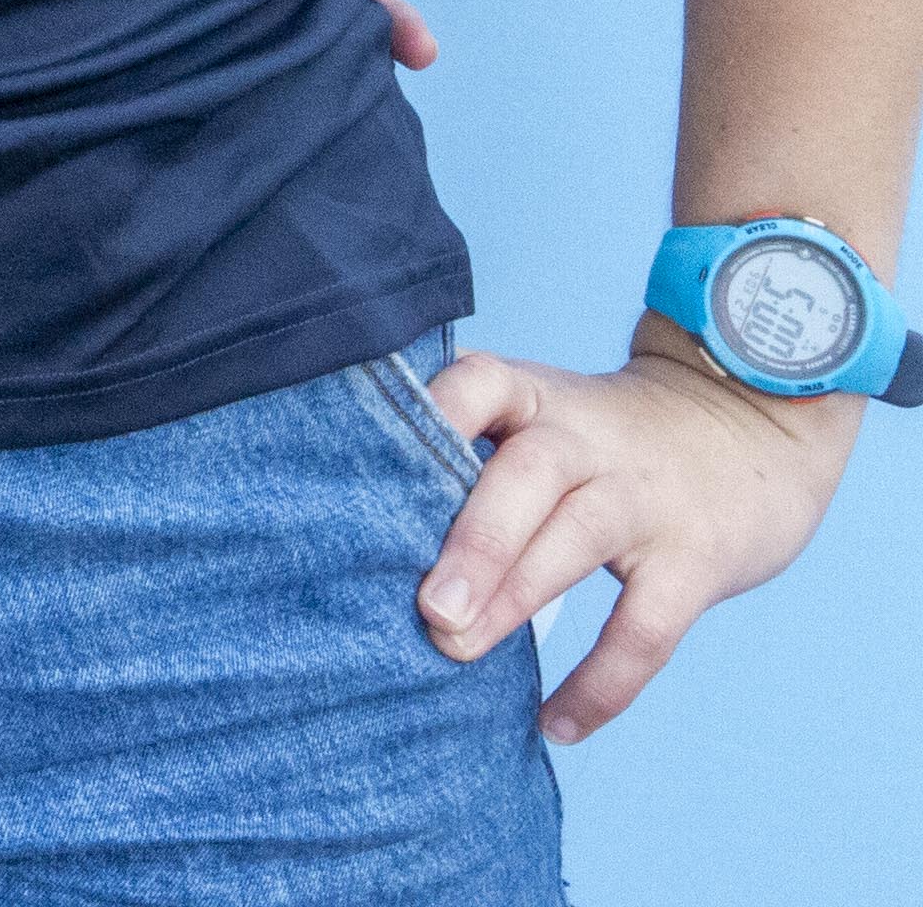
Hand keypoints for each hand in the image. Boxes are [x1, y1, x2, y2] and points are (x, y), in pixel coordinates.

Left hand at [414, 325, 864, 736]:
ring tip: (454, 647)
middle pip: (524, 476)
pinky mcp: (697, 558)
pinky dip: (603, 682)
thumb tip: (358, 506)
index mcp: (536, 397)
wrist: (751, 424)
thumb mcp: (544, 410)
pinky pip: (647, 626)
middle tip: (425, 605)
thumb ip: (469, 445)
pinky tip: (556, 724)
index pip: (478, 386)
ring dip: (514, 595)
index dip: (432, 416)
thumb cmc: (607, 435)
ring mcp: (645, 499)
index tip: (374, 469)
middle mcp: (587, 440)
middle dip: (471, 541)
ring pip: (578, 539)